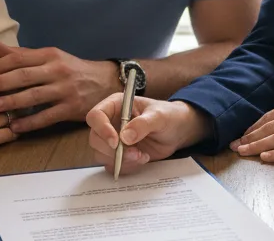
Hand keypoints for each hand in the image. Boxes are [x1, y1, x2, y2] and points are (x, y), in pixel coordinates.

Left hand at [0, 42, 119, 131]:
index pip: (20, 59)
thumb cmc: (72, 69)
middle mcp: (57, 70)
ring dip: (12, 102)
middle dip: (0, 83)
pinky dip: (30, 122)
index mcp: (50, 55)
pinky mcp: (71, 108)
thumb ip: (23, 54)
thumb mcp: (51, 57)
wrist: (105, 82)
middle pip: (24, 76)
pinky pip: (47, 117)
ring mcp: (65, 90)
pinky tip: (15, 127)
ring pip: (34, 96)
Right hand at [0, 76, 16, 159]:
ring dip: (19, 115)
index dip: (5, 86)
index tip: (11, 86)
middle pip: (11, 98)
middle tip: (24, 99)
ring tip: (25, 115)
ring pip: (14, 115)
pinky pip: (11, 133)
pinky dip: (17, 131)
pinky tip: (19, 130)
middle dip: (17, 98)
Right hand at [85, 95, 210, 175]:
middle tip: (135, 153)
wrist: (177, 131)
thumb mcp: (159, 116)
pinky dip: (126, 167)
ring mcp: (113, 140)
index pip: (96, 116)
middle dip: (113, 151)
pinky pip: (112, 165)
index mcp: (116, 105)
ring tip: (142, 156)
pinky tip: (142, 159)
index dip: (102, 129)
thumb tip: (125, 137)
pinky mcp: (119, 155)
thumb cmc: (168, 116)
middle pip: (95, 139)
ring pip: (101, 154)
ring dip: (121, 160)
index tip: (116, 142)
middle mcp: (110, 122)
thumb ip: (143, 124)